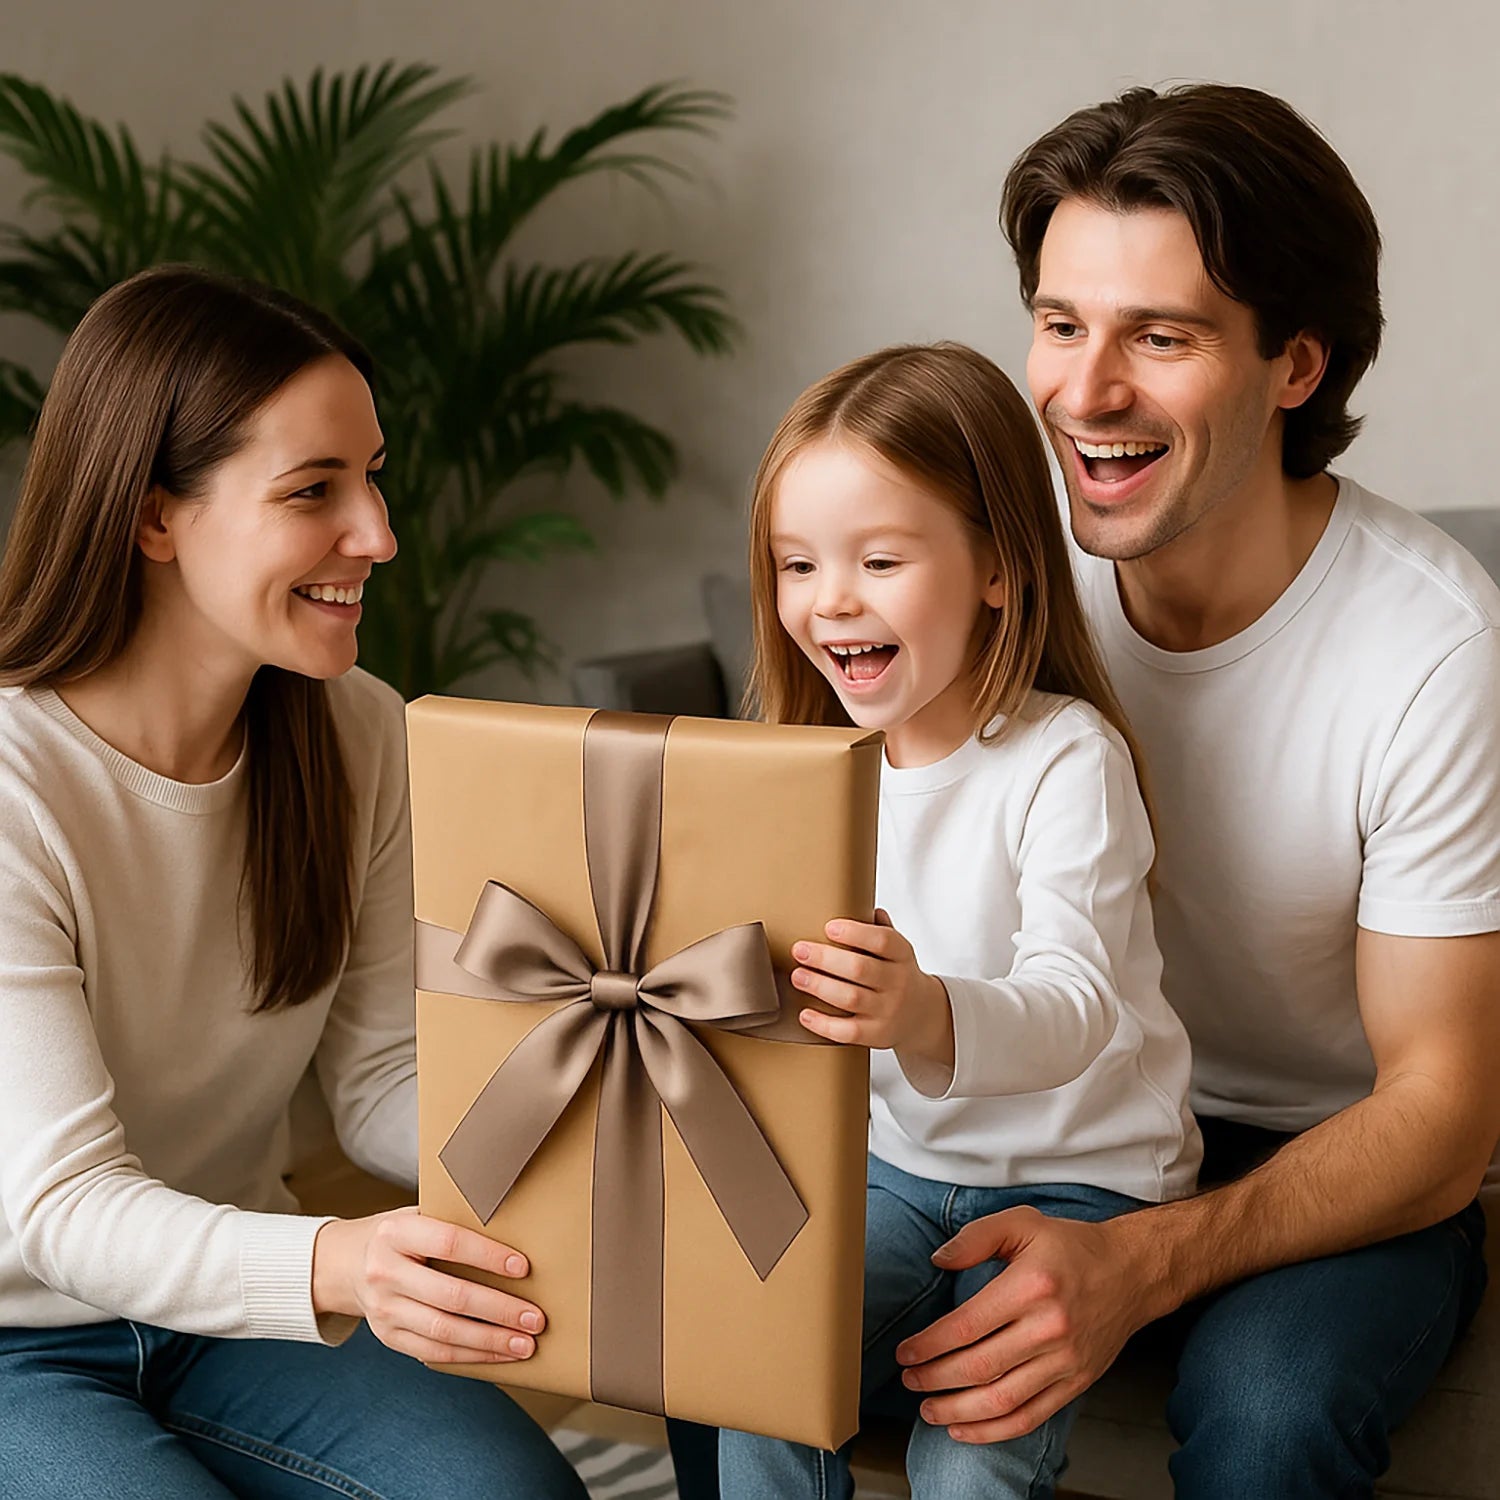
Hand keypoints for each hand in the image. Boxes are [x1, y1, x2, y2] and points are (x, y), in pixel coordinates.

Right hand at [312, 1206, 545, 1364]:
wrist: (347, 1263)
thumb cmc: (401, 1235)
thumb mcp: (419, 1214)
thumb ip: (455, 1221)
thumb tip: (518, 1227)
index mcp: (397, 1232)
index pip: (448, 1244)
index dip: (487, 1256)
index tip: (523, 1267)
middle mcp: (385, 1272)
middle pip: (450, 1296)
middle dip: (498, 1309)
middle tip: (535, 1317)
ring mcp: (384, 1309)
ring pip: (443, 1331)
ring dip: (490, 1341)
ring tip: (525, 1343)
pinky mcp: (388, 1337)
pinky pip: (434, 1352)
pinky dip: (471, 1355)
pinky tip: (500, 1354)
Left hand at [793, 910, 952, 1066]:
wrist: (922, 1015)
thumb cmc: (898, 974)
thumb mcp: (897, 950)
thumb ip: (880, 928)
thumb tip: (862, 903)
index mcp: (902, 956)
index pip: (883, 941)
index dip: (855, 933)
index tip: (829, 927)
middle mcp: (898, 983)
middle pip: (860, 969)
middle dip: (825, 959)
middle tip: (799, 950)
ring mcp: (888, 1011)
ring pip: (851, 998)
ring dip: (820, 986)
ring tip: (797, 976)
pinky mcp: (877, 1035)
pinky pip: (848, 1032)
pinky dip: (823, 1024)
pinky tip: (805, 1013)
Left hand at [894, 1206, 1152, 1442]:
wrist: (1132, 1272)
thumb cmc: (1071, 1246)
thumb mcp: (1023, 1222)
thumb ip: (976, 1238)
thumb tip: (938, 1260)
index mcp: (1030, 1287)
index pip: (967, 1326)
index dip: (930, 1344)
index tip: (905, 1352)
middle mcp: (1049, 1328)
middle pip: (980, 1367)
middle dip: (936, 1379)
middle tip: (909, 1380)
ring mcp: (1065, 1361)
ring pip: (1002, 1400)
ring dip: (958, 1412)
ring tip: (928, 1410)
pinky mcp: (1077, 1383)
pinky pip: (1031, 1417)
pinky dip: (995, 1431)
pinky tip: (966, 1430)